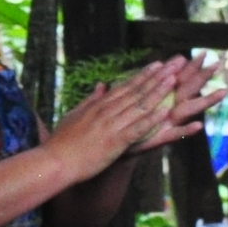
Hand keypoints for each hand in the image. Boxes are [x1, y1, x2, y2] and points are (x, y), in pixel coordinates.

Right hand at [42, 59, 216, 179]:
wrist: (53, 163)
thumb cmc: (62, 142)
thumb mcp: (74, 115)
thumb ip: (90, 100)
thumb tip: (101, 85)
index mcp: (98, 106)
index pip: (125, 86)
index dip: (143, 75)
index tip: (158, 64)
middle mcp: (106, 112)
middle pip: (136, 91)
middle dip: (157, 77)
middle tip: (175, 64)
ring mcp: (111, 125)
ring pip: (139, 105)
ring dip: (158, 92)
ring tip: (174, 79)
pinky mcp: (115, 141)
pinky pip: (137, 128)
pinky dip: (151, 120)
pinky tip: (166, 112)